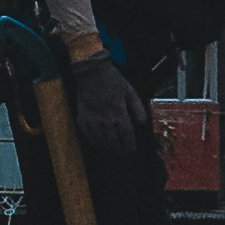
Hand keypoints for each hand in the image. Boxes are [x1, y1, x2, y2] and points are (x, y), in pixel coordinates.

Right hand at [62, 46, 154, 179]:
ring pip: (100, 139)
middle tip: (122, 153)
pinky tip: (96, 142)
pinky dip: (92, 140)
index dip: (129, 144)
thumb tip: (142, 122)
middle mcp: (105, 119)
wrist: (92, 72)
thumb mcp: (129, 91)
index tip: (131, 149)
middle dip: (119, 149)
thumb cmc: (112, 80)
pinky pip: (87, 133)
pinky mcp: (82, 116)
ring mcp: (92, 119)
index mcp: (118, 113)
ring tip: (111, 150)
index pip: (126, 135)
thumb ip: (137, 107)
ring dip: (107, 147)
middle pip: (113, 140)